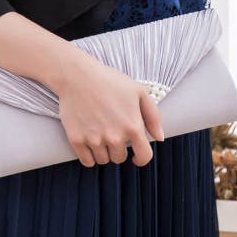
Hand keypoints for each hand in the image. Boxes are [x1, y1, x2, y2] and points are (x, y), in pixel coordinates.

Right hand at [54, 50, 164, 168]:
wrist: (77, 76)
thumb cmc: (109, 81)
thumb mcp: (138, 91)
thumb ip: (153, 116)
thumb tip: (160, 138)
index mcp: (133, 126)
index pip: (144, 156)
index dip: (141, 158)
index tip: (136, 157)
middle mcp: (115, 137)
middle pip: (120, 158)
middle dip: (118, 148)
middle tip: (112, 132)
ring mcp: (95, 140)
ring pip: (103, 160)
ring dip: (104, 151)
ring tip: (100, 133)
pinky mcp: (77, 140)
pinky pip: (87, 161)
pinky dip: (89, 156)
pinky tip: (90, 142)